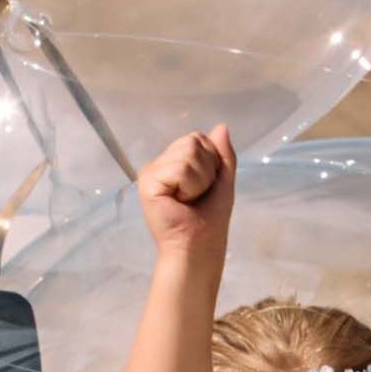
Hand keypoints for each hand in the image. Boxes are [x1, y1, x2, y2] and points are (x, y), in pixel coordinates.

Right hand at [138, 123, 235, 252]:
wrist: (199, 245)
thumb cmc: (210, 218)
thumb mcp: (223, 181)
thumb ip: (223, 154)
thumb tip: (221, 126)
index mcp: (174, 162)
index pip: (197, 138)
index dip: (211, 161)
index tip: (206, 186)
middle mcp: (160, 164)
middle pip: (193, 141)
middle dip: (206, 169)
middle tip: (197, 195)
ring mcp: (151, 172)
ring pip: (188, 153)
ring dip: (199, 179)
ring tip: (189, 199)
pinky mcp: (147, 182)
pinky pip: (180, 168)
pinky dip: (190, 186)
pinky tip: (180, 201)